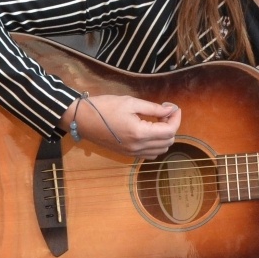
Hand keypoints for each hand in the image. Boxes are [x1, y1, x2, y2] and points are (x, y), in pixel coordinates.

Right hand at [60, 94, 179, 158]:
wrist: (82, 119)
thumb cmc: (105, 107)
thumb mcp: (130, 103)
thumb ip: (153, 108)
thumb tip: (170, 109)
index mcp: (140, 133)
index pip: (170, 131)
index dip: (176, 118)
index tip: (172, 107)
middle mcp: (138, 147)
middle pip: (167, 141)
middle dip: (171, 125)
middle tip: (163, 111)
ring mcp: (132, 153)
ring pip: (160, 150)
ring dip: (164, 136)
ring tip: (157, 121)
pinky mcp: (127, 154)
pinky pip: (149, 154)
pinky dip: (155, 145)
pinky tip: (148, 132)